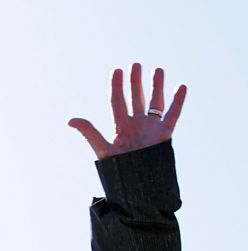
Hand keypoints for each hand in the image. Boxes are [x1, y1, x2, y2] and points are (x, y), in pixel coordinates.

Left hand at [68, 63, 186, 159]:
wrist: (138, 186)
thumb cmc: (118, 170)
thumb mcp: (103, 149)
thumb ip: (89, 132)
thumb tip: (70, 120)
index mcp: (120, 127)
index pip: (118, 101)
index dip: (117, 86)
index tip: (117, 70)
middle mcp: (136, 124)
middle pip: (136, 98)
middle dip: (136, 82)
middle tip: (136, 65)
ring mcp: (151, 128)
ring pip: (155, 102)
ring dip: (156, 86)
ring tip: (158, 70)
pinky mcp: (165, 134)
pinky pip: (173, 115)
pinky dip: (178, 102)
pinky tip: (181, 87)